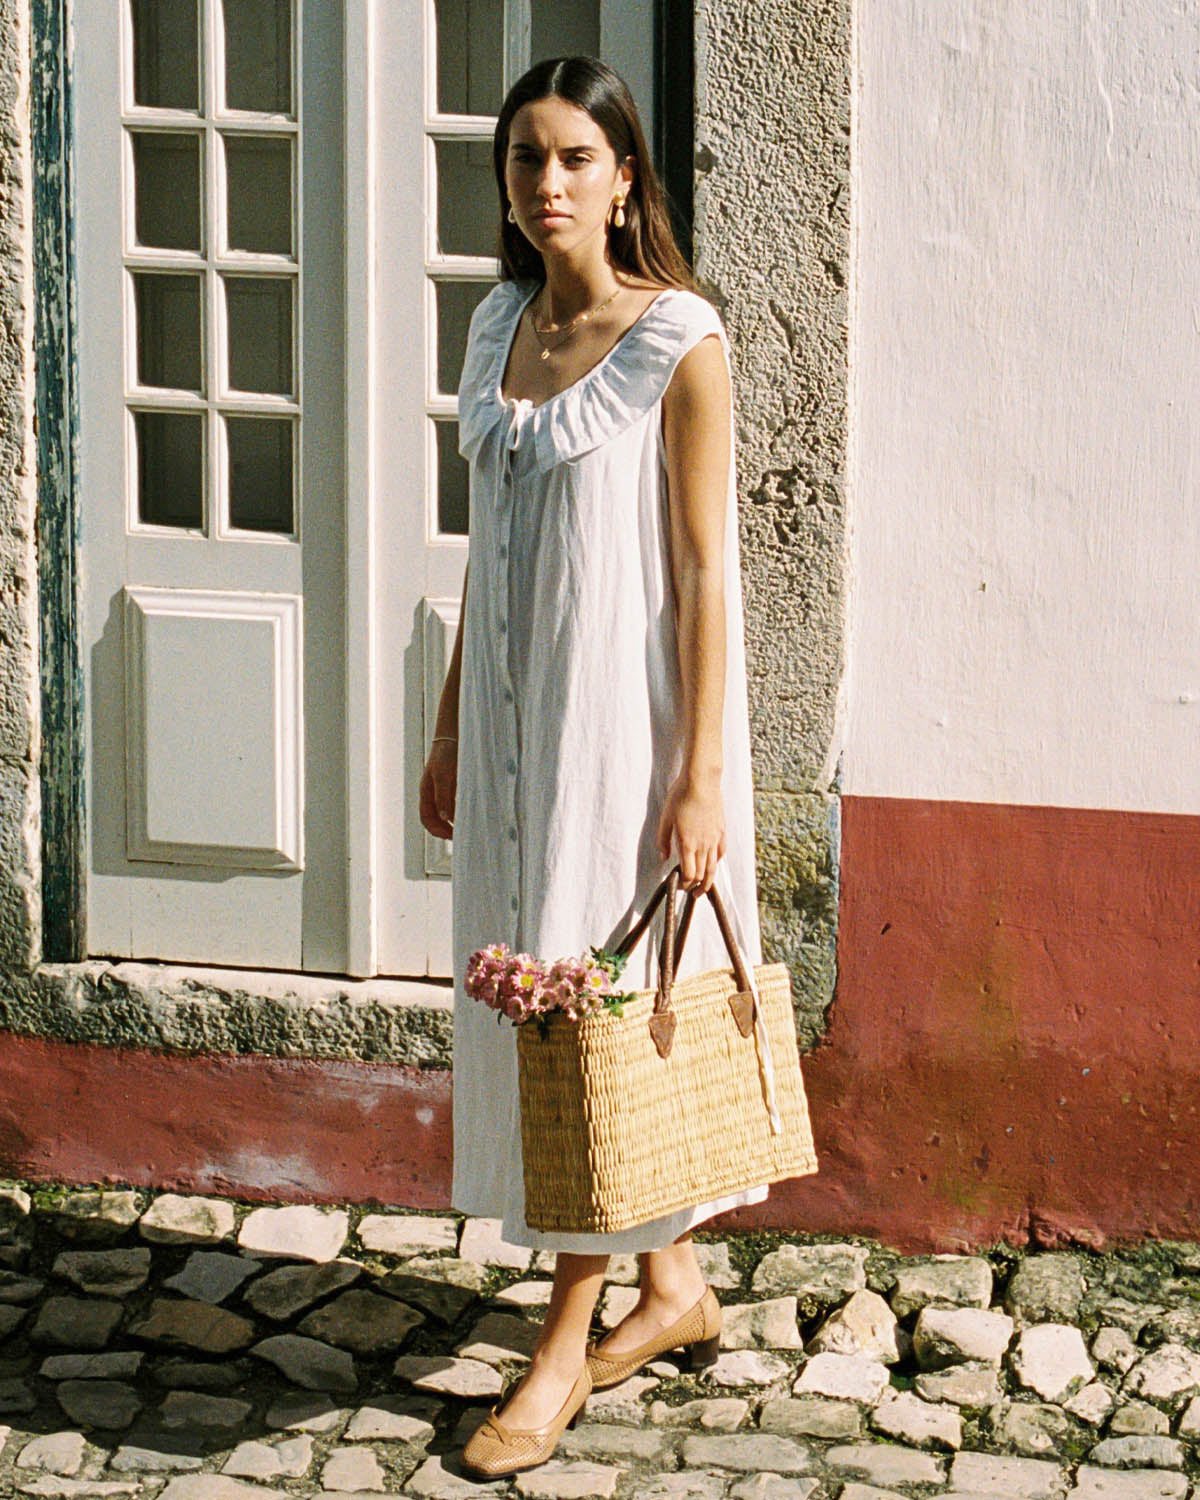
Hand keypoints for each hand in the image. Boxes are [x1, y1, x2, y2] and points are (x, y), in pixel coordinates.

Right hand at [419, 739, 457, 839]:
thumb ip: (443, 796)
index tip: (452, 836)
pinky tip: (470, 814)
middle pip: (434, 819)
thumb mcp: (444, 775)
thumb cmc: (446, 754)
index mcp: (426, 792)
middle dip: (444, 830)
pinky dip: (458, 813)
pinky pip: (453, 804)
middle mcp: (432, 793)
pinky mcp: (452, 785)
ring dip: (452, 823)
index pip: (427, 819)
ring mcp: (441, 790)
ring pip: (444, 813)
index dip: (437, 830)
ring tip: (466, 828)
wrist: (453, 737)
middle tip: (461, 836)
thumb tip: (445, 818)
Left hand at [656, 767, 724, 891]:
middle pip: (702, 874)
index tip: (680, 887)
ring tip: (704, 888)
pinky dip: (716, 861)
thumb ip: (663, 840)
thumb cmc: (680, 797)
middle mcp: (703, 844)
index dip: (685, 884)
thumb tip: (664, 857)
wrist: (701, 781)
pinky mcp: (721, 830)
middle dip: (696, 887)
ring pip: (713, 866)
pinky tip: (713, 863)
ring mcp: (714, 838)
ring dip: (708, 880)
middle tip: (692, 893)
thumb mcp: (665, 818)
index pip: (688, 874)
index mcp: (687, 844)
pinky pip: (721, 851)